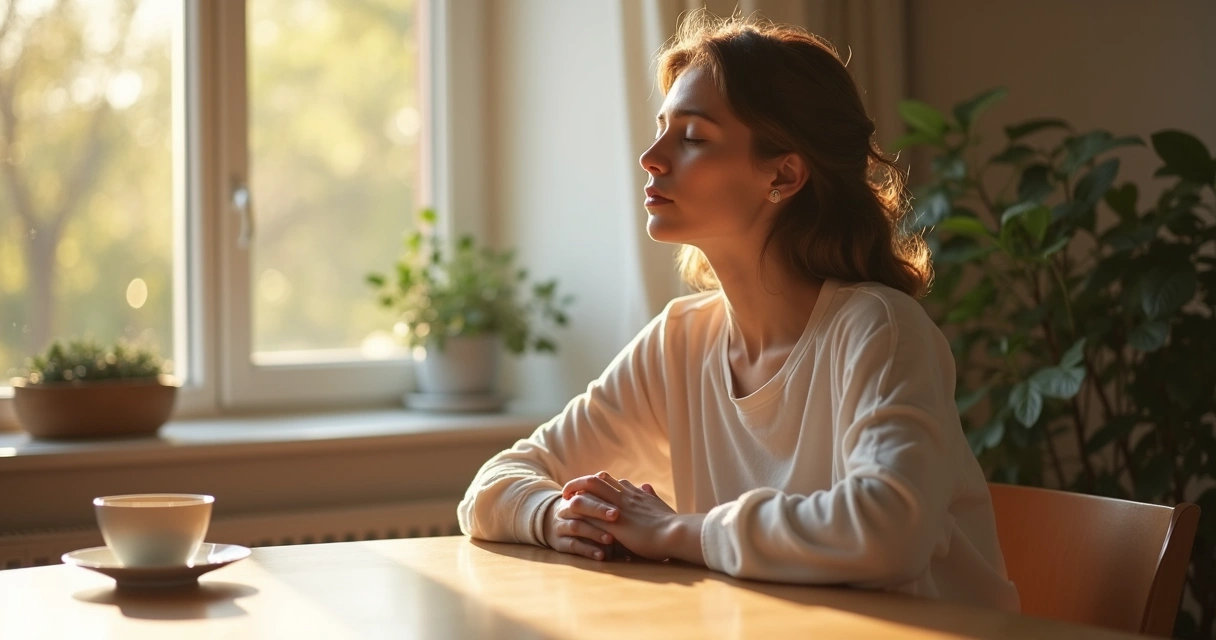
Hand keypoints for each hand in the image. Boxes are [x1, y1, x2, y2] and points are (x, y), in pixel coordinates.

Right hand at [541, 484, 621, 560]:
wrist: (558, 527)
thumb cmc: (585, 514)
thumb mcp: (594, 502)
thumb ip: (612, 496)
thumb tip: (640, 486)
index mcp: (577, 495)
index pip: (587, 489)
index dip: (601, 494)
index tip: (619, 501)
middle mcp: (566, 508)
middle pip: (579, 504)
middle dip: (597, 509)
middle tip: (616, 515)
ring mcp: (561, 525)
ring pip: (576, 526)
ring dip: (594, 532)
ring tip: (610, 539)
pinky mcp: (559, 543)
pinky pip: (572, 545)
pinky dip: (587, 550)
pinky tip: (601, 555)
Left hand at [562, 471, 679, 561]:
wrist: (676, 533)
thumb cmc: (672, 524)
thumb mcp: (661, 506)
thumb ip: (651, 497)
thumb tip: (646, 486)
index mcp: (636, 494)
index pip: (613, 481)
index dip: (598, 482)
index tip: (589, 486)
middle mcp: (625, 496)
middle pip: (597, 480)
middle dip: (581, 482)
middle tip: (569, 490)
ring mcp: (618, 507)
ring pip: (590, 490)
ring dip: (575, 492)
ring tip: (564, 500)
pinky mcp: (613, 523)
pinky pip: (590, 512)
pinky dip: (577, 510)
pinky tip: (568, 515)